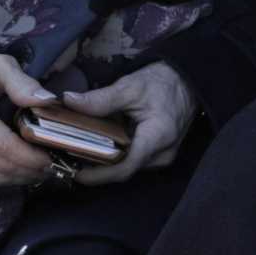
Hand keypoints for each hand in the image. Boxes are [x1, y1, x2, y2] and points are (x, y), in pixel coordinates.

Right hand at [0, 53, 57, 186]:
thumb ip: (22, 82)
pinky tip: (21, 169)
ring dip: (19, 177)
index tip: (50, 157)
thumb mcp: (1, 66)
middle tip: (51, 167)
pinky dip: (3, 178)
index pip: (0, 142)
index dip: (28, 156)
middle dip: (28, 170)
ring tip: (41, 170)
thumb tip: (46, 101)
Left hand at [57, 62, 199, 186]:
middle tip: (67, 157)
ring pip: (126, 167)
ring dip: (103, 161)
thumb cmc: (162, 82)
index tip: (73, 171)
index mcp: (158, 138)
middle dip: (94, 167)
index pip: (124, 167)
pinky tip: (98, 145)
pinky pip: (132, 161)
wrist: (188, 80)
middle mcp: (162, 154)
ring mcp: (162, 156)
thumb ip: (100, 99)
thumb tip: (67, 101)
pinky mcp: (159, 154)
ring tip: (78, 150)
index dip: (97, 175)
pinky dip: (114, 156)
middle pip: (122, 169)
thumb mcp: (131, 87)